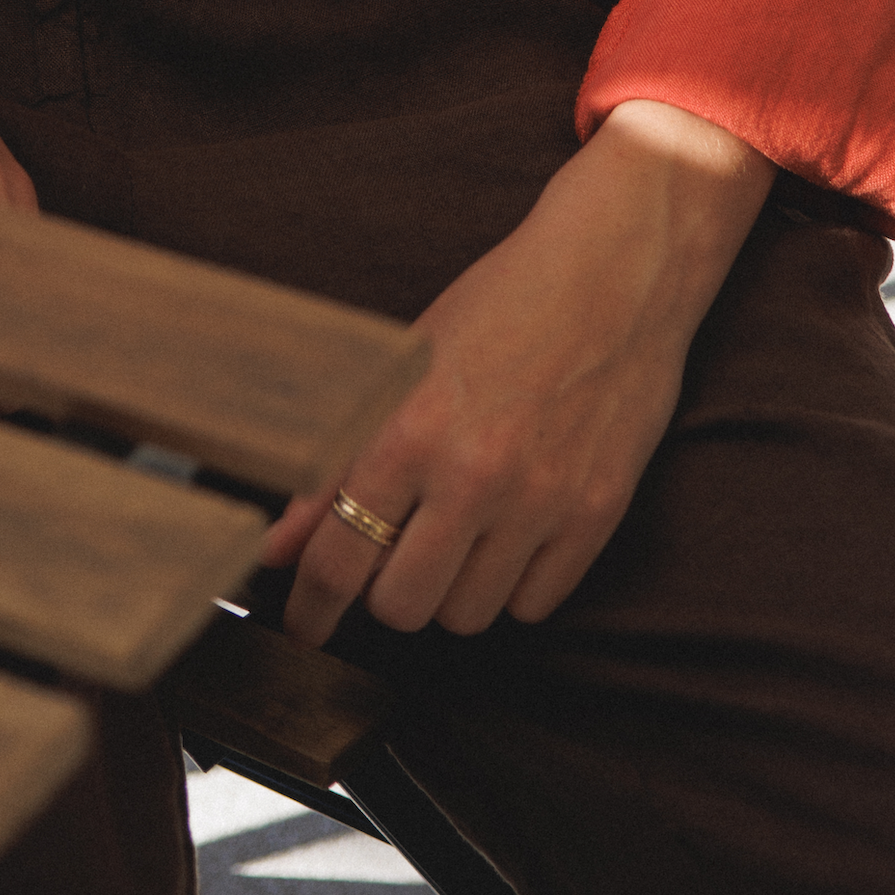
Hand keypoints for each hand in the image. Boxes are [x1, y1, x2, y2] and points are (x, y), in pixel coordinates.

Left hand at [262, 102, 771, 646]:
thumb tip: (277, 549)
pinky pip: (534, 605)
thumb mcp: (407, 369)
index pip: (338, 560)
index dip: (310, 608)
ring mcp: (541, 500)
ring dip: (451, 590)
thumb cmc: (503, 305)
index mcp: (412, 430)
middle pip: (401, 607)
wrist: (617, 270)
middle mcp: (474, 475)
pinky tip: (511, 536)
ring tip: (458, 534)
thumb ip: (337, 465)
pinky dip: (513, 586)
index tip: (306, 624)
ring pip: (467, 615)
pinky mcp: (597, 514)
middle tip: (394, 555)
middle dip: (386, 591)